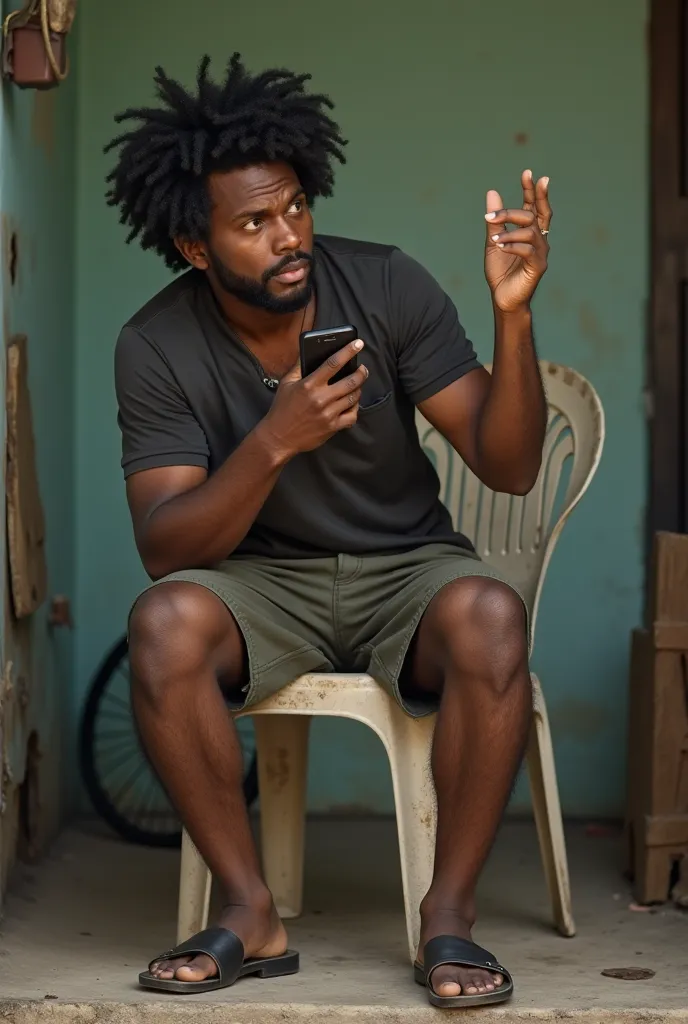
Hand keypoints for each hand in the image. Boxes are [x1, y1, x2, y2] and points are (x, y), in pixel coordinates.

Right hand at [260, 339, 367, 458]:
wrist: (279, 437)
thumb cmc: (281, 409)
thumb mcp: (286, 384)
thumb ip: (299, 367)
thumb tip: (308, 351)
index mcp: (310, 385)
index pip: (333, 363)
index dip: (348, 351)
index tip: (359, 344)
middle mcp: (321, 398)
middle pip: (351, 381)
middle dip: (361, 372)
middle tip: (363, 369)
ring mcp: (328, 413)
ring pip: (353, 398)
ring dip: (358, 389)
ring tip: (357, 385)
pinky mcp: (332, 427)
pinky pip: (352, 416)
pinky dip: (355, 409)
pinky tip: (352, 404)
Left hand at [484, 170, 550, 313]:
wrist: (502, 299)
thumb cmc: (500, 271)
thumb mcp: (493, 241)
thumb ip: (495, 220)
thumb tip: (492, 192)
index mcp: (530, 232)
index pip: (534, 207)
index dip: (533, 190)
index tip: (528, 173)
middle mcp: (539, 239)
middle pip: (532, 216)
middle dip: (512, 212)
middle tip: (492, 215)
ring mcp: (540, 253)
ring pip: (529, 232)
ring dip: (508, 232)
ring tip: (493, 237)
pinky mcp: (538, 267)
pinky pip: (527, 250)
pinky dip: (512, 246)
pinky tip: (500, 246)